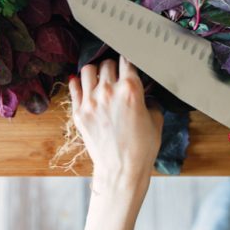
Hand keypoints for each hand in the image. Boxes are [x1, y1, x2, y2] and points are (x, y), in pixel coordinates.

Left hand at [68, 57, 162, 191]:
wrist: (121, 170)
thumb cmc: (142, 148)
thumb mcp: (156, 120)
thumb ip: (150, 100)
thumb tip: (145, 93)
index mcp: (130, 90)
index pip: (127, 60)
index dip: (129, 59)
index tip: (129, 61)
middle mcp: (108, 91)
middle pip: (107, 63)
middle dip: (113, 66)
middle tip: (116, 74)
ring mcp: (90, 101)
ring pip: (88, 70)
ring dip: (95, 71)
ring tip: (99, 78)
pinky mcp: (78, 112)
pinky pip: (74, 87)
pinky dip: (78, 82)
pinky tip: (83, 84)